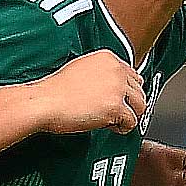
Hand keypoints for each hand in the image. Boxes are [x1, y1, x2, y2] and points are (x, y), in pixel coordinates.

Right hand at [30, 50, 144, 134]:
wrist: (44, 101)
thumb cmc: (55, 90)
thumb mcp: (81, 68)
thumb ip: (101, 74)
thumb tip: (112, 87)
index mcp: (108, 58)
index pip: (132, 75)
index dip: (126, 91)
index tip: (120, 99)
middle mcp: (116, 70)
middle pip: (139, 90)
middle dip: (130, 104)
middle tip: (117, 113)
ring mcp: (117, 88)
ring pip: (140, 106)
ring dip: (129, 116)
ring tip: (113, 121)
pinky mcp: (115, 107)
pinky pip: (131, 121)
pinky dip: (123, 127)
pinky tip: (109, 126)